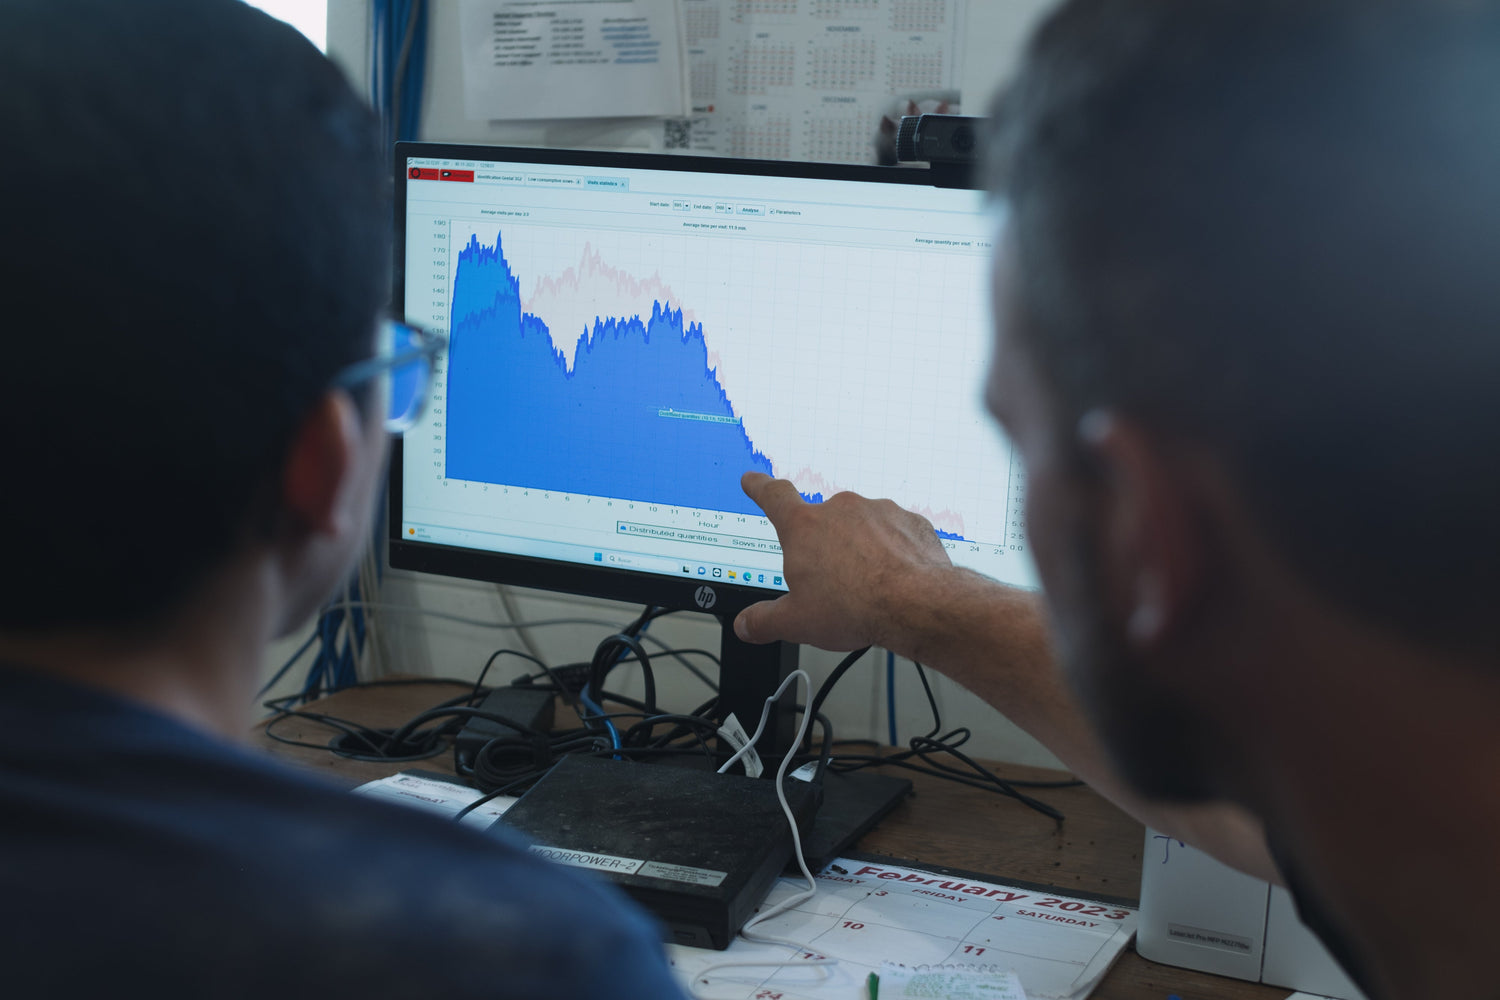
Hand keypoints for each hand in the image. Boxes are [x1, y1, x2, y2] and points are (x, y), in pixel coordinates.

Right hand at [734, 471, 954, 650]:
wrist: (916, 605)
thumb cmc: (856, 606)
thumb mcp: (796, 622)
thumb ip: (764, 621)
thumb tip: (746, 625)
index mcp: (804, 527)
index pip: (773, 496)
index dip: (760, 487)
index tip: (753, 481)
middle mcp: (840, 509)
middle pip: (822, 522)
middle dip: (824, 547)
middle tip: (833, 581)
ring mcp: (877, 511)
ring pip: (861, 528)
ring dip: (860, 549)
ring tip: (867, 584)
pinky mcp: (909, 521)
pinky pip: (893, 533)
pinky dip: (891, 551)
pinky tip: (893, 578)